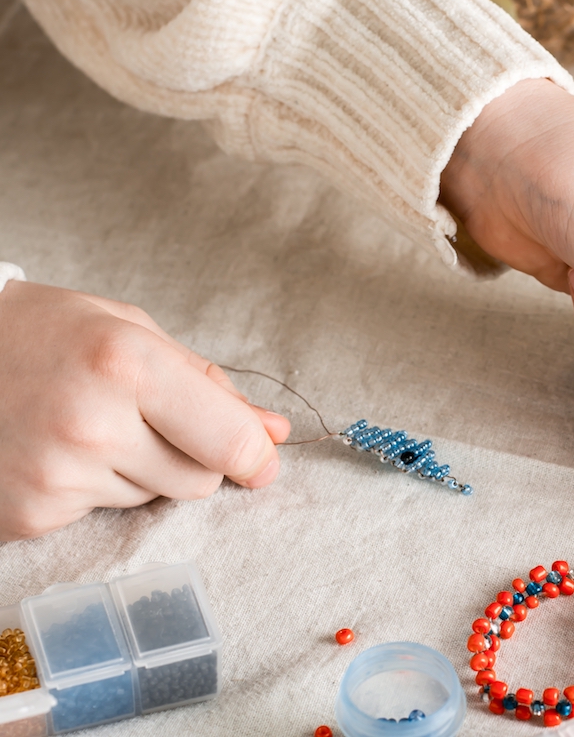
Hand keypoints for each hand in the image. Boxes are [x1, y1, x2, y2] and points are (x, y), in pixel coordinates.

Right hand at [0, 282, 290, 539]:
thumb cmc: (41, 332)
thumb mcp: (129, 329)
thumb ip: (208, 384)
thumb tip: (273, 432)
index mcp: (127, 365)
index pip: (229, 442)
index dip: (255, 456)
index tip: (260, 459)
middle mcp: (91, 425)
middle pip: (199, 481)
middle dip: (194, 457)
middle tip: (147, 419)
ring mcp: (56, 476)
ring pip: (152, 499)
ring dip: (139, 470)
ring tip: (85, 425)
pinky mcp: (29, 514)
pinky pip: (100, 515)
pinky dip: (91, 489)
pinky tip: (55, 450)